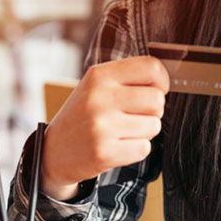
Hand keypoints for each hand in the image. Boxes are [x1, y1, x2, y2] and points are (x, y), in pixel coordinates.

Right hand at [40, 56, 169, 198]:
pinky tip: (118, 145)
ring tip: (123, 130)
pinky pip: (144, 148)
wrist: (53, 151)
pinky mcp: (104, 152)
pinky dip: (136, 149)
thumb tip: (166, 79)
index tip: (157, 89)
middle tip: (135, 115)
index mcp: (99, 75)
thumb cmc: (84, 114)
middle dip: (153, 110)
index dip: (162, 81)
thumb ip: (128, 78)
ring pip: (154, 125)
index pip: (151, 67)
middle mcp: (99, 97)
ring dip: (145, 131)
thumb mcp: (97, 86)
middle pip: (157, 99)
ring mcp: (101, 126)